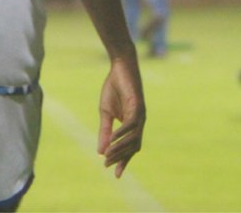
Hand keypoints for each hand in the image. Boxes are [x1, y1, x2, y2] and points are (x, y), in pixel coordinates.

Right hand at [98, 56, 145, 177]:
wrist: (120, 67)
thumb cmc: (114, 88)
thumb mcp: (105, 112)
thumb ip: (105, 131)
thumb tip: (101, 151)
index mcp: (132, 125)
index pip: (129, 148)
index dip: (122, 161)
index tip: (115, 174)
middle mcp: (139, 123)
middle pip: (133, 147)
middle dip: (121, 158)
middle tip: (108, 165)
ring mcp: (140, 115)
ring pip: (133, 138)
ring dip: (120, 148)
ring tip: (108, 155)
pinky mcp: (137, 106)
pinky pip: (131, 124)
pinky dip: (122, 133)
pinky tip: (113, 138)